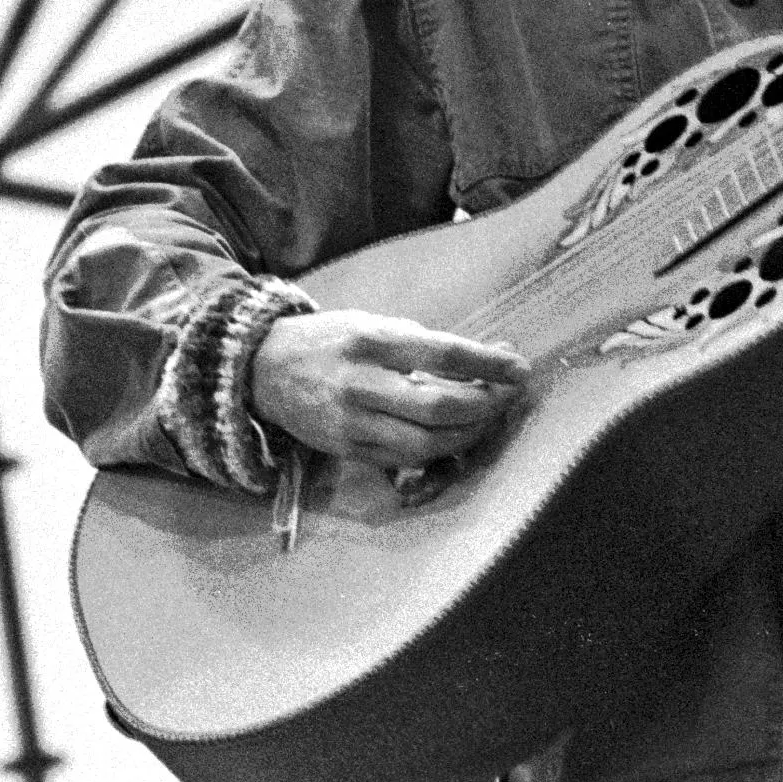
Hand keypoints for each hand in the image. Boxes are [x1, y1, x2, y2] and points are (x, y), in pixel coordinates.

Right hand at [247, 310, 524, 469]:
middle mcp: (361, 382)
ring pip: (427, 441)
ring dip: (468, 434)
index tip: (518, 367)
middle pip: (440, 406)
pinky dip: (438, 451)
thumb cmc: (329, 341)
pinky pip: (405, 458)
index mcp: (371, 340)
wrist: (264, 369)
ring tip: (486, 420)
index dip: (487, 364)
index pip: (443, 354)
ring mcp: (353, 421)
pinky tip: (453, 438)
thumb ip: (422, 342)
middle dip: (485, 405)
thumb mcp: (371, 323)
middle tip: (507, 397)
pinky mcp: (348, 448)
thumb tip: (486, 356)